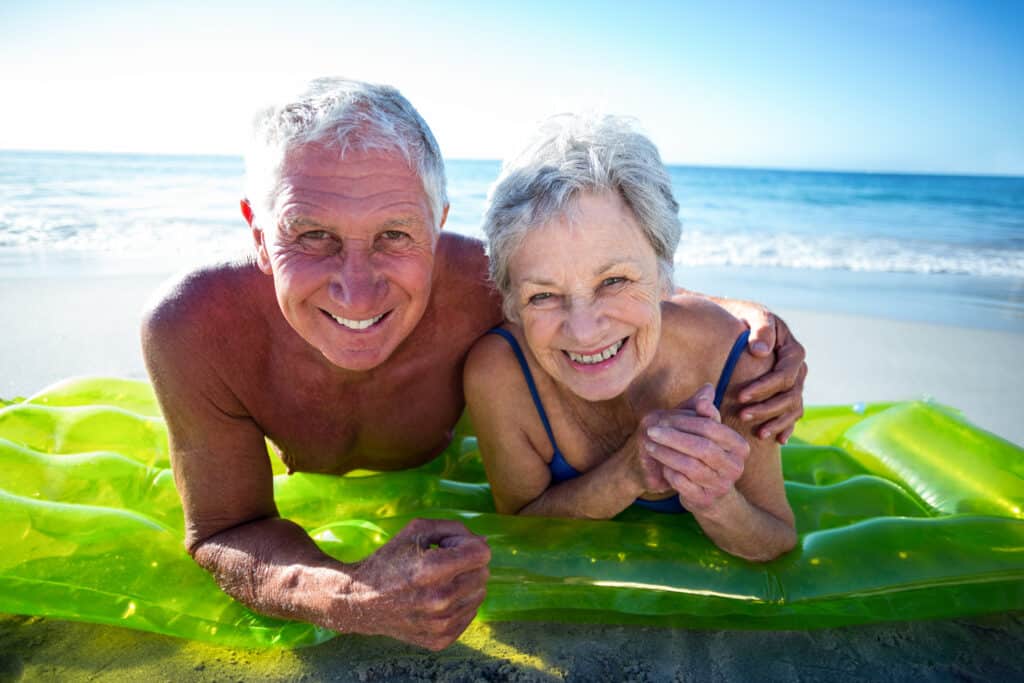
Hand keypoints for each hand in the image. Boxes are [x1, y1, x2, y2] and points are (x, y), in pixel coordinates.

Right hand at [342, 518, 489, 650]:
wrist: (361, 601)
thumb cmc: (389, 560)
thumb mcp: (416, 530)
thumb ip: (454, 529)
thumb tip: (485, 543)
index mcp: (432, 570)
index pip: (482, 553)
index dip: (468, 544)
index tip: (449, 546)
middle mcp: (440, 600)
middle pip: (484, 574)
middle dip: (467, 563)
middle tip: (441, 563)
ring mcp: (441, 624)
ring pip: (479, 595)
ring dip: (465, 584)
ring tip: (438, 582)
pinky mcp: (441, 640)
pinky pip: (470, 615)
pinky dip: (458, 604)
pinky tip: (436, 599)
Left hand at [642, 384, 750, 512]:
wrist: (709, 495)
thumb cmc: (705, 456)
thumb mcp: (706, 433)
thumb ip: (705, 411)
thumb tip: (707, 389)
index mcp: (739, 446)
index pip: (711, 427)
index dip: (685, 421)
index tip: (662, 417)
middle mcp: (735, 466)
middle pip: (702, 447)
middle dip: (673, 437)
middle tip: (650, 430)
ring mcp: (722, 485)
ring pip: (690, 466)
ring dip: (666, 454)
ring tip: (649, 445)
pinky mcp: (705, 500)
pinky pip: (682, 483)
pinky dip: (669, 472)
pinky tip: (660, 464)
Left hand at [736, 313, 806, 443]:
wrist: (739, 324)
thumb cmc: (745, 318)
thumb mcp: (753, 315)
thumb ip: (760, 328)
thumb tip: (761, 351)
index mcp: (793, 351)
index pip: (784, 374)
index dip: (764, 387)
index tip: (741, 396)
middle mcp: (798, 369)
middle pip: (790, 394)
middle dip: (767, 408)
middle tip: (743, 415)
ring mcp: (794, 383)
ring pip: (793, 407)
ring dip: (777, 422)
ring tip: (758, 433)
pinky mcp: (786, 392)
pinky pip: (792, 413)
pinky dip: (786, 426)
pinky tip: (778, 440)